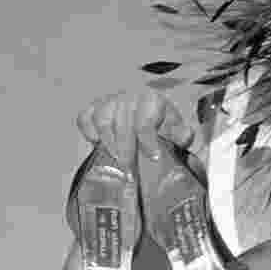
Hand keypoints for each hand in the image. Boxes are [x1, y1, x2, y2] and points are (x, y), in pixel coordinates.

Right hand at [76, 90, 193, 167]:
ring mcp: (109, 100)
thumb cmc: (162, 125)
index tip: (152, 159)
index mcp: (152, 99)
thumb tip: (185, 135)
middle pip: (123, 124)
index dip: (148, 142)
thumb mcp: (176, 130)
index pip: (146, 121)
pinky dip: (88, 131)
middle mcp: (129, 96)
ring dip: (107, 143)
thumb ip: (182, 134)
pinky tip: (97, 144)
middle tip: (129, 173)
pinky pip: (85, 117)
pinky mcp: (93, 107)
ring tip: (115, 162)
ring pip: (102, 119)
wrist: (149, 116)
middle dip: (126, 151)